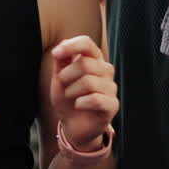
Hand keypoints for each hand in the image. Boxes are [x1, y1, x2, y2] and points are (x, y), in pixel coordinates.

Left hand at [50, 36, 117, 150]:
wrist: (73, 124)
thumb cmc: (68, 98)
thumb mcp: (59, 77)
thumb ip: (61, 60)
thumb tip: (61, 46)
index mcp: (94, 59)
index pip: (87, 43)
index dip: (71, 46)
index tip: (55, 55)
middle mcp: (106, 70)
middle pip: (85, 64)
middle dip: (66, 76)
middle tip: (64, 86)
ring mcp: (111, 87)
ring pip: (89, 82)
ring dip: (71, 91)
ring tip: (71, 97)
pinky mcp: (112, 105)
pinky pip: (95, 99)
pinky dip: (81, 103)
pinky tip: (78, 106)